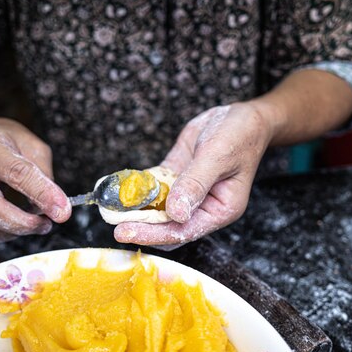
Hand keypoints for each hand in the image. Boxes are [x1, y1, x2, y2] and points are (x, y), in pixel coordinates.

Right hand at [0, 117, 70, 245]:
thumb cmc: (4, 141)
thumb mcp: (32, 145)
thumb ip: (44, 175)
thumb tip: (55, 207)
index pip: (16, 174)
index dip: (42, 195)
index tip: (62, 211)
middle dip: (23, 224)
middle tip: (46, 224)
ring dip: (12, 233)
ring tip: (32, 224)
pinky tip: (11, 228)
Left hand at [114, 102, 271, 247]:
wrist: (242, 117)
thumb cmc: (240, 136)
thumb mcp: (218, 156)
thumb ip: (195, 184)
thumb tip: (175, 213)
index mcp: (219, 210)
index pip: (183, 231)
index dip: (154, 234)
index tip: (127, 232)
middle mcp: (202, 207)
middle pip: (167, 225)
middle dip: (140, 225)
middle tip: (112, 223)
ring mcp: (186, 194)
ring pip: (157, 208)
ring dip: (134, 208)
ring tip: (109, 209)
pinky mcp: (176, 178)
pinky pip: (153, 188)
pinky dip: (136, 188)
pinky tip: (117, 189)